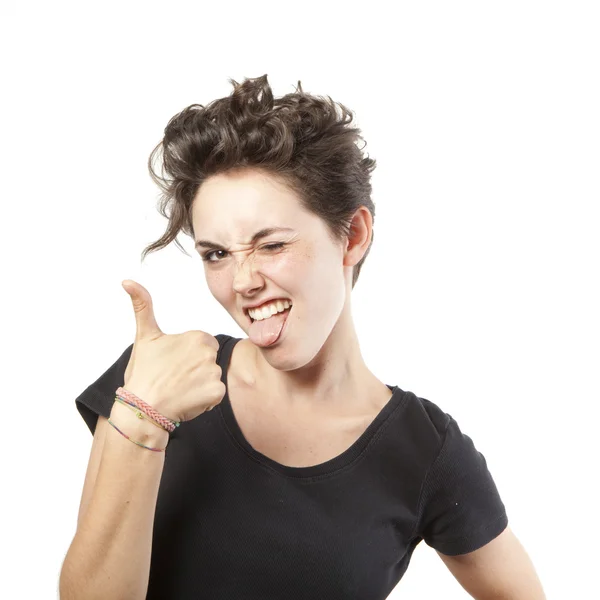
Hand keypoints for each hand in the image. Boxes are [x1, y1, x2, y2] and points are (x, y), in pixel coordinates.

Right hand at [121, 279, 225, 422]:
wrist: (141, 409)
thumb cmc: (143, 373)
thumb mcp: (144, 336)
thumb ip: (143, 306)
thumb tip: (127, 280)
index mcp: (197, 337)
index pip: (203, 346)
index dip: (188, 357)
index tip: (172, 364)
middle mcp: (209, 353)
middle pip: (209, 361)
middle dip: (196, 370)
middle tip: (175, 378)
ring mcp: (213, 373)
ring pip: (212, 378)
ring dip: (200, 386)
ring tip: (179, 390)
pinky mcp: (216, 393)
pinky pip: (215, 396)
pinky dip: (204, 401)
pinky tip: (187, 401)